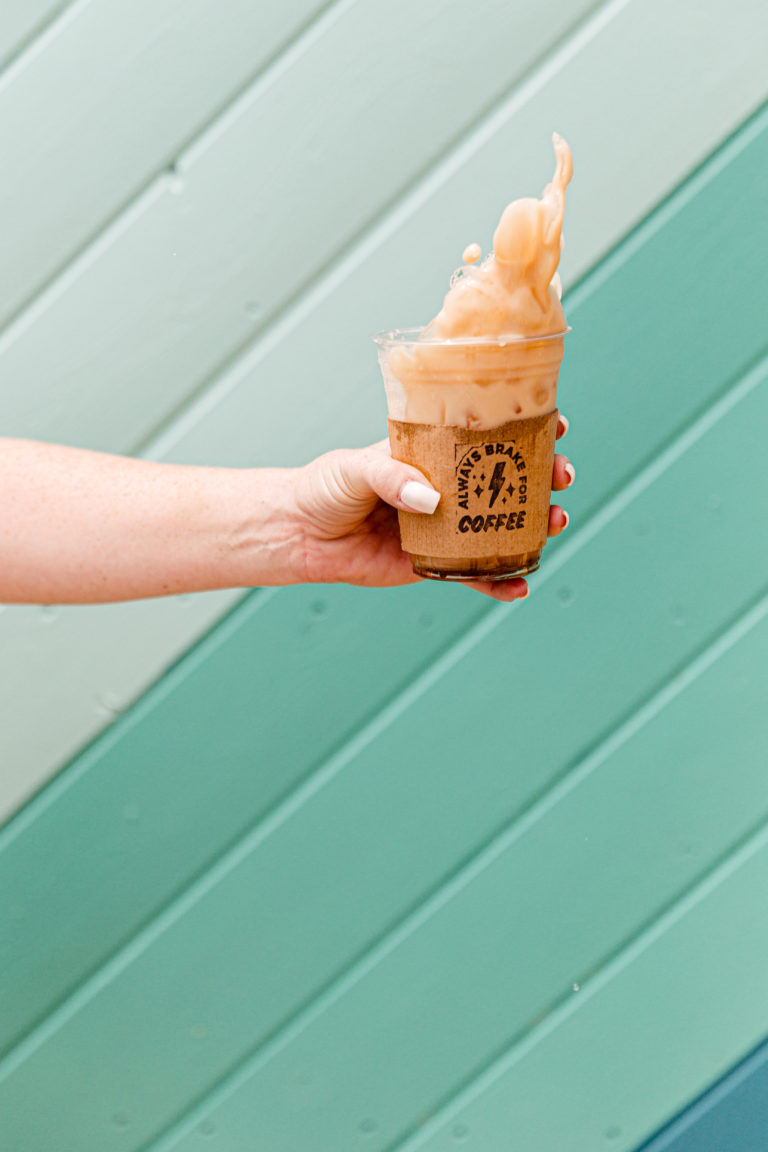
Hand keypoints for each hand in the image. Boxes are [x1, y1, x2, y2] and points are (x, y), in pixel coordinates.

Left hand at [295, 416, 573, 600]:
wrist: (299, 534)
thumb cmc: (324, 488)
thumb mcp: (354, 469)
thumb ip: (391, 478)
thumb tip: (431, 500)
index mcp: (432, 452)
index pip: (486, 434)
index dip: (524, 428)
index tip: (556, 425)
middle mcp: (446, 487)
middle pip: (507, 479)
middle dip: (543, 477)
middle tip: (561, 477)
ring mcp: (445, 526)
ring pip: (501, 525)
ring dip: (534, 525)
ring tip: (555, 523)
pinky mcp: (434, 563)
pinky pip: (474, 574)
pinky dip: (500, 581)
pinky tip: (521, 585)